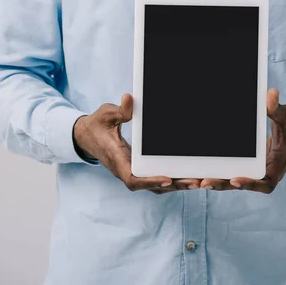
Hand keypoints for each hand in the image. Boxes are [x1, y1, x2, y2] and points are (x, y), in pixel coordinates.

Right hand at [73, 94, 200, 192]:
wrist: (88, 136)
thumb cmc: (98, 125)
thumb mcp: (106, 114)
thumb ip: (120, 110)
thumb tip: (129, 98)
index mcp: (116, 159)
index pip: (132, 178)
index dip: (149, 181)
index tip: (167, 179)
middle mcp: (125, 169)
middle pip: (150, 186)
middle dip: (173, 185)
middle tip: (195, 182)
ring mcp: (132, 171)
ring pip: (155, 186)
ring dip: (176, 185)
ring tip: (197, 182)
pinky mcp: (138, 169)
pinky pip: (155, 179)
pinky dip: (171, 180)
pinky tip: (187, 176)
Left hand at [200, 88, 285, 192]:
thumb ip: (277, 108)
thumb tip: (270, 95)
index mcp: (277, 165)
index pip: (265, 183)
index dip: (250, 183)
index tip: (235, 180)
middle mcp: (265, 173)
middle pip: (242, 184)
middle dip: (222, 185)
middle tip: (203, 182)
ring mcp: (255, 172)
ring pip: (232, 182)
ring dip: (214, 182)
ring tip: (194, 180)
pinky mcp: (246, 167)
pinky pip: (230, 173)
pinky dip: (216, 174)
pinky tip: (197, 172)